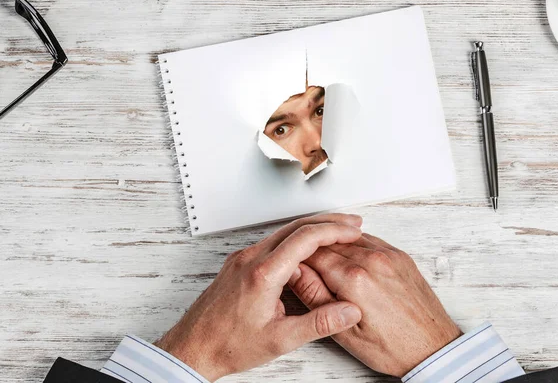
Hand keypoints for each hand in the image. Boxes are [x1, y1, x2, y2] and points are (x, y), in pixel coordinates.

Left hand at [154, 214, 363, 381]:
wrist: (192, 348)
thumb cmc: (228, 344)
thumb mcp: (279, 340)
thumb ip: (318, 323)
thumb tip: (349, 311)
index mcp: (262, 273)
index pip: (305, 238)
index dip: (334, 231)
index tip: (353, 231)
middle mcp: (250, 258)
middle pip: (295, 226)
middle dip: (328, 222)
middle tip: (352, 224)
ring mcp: (242, 259)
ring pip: (283, 233)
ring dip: (311, 230)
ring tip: (335, 236)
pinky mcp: (238, 264)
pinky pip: (271, 243)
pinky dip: (294, 240)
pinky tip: (305, 252)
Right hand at [288, 233, 460, 377]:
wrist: (431, 348)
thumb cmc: (392, 347)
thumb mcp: (344, 333)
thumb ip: (315, 297)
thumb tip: (295, 272)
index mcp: (354, 280)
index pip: (314, 254)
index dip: (298, 258)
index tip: (291, 265)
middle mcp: (372, 261)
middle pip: (330, 243)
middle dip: (313, 250)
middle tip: (305, 264)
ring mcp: (388, 256)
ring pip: (348, 238)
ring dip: (333, 245)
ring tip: (325, 262)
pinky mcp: (400, 256)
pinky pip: (369, 240)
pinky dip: (354, 245)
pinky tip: (348, 258)